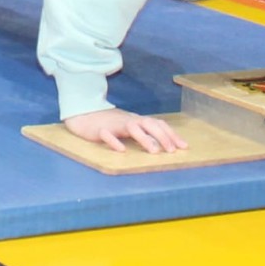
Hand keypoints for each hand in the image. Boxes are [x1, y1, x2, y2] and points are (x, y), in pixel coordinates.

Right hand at [64, 107, 186, 154]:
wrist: (81, 114)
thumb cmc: (108, 123)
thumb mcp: (128, 127)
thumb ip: (143, 134)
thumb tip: (163, 146)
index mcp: (135, 120)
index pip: (157, 123)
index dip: (171, 134)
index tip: (184, 147)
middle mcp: (127, 120)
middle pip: (148, 123)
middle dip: (162, 136)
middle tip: (172, 151)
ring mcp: (113, 124)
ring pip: (131, 127)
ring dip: (144, 138)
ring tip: (154, 151)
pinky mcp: (98, 129)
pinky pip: (107, 134)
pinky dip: (114, 141)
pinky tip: (121, 150)